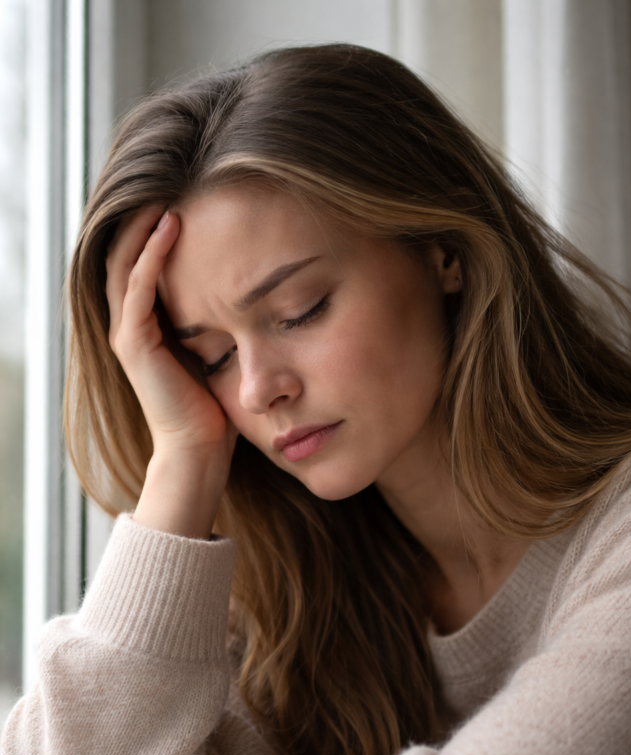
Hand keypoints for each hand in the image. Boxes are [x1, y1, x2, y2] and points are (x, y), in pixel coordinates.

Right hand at [106, 207, 236, 537]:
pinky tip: (170, 227)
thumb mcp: (218, 350)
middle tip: (169, 179)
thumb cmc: (216, 406)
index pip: (142, 262)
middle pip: (125, 254)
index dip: (155, 228)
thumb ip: (220, 320)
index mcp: (147, 325)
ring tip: (166, 191)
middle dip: (143, 216)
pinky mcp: (134, 343)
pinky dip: (151, 255)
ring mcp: (127, 332)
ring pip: (124, 263)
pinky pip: (138, 288)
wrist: (201, 448)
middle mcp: (129, 324)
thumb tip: (254, 291)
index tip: (186, 195)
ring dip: (143, 226)